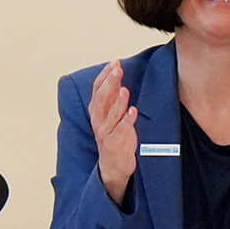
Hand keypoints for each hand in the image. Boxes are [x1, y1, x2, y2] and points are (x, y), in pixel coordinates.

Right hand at [88, 60, 136, 205]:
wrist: (113, 165)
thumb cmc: (114, 135)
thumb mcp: (111, 114)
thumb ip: (112, 96)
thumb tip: (117, 73)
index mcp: (96, 111)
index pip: (97, 89)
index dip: (105, 75)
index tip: (115, 63)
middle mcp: (98, 120)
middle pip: (101, 98)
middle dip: (109, 83)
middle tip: (118, 69)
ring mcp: (105, 133)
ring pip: (110, 115)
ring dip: (117, 102)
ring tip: (124, 89)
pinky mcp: (115, 144)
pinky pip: (120, 130)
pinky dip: (126, 120)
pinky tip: (133, 110)